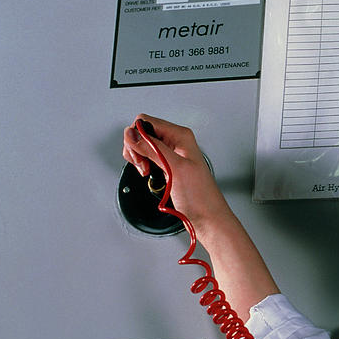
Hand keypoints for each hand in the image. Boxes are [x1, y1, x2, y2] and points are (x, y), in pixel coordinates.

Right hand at [123, 114, 278, 317]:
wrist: (207, 217)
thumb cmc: (199, 195)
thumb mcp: (173, 168)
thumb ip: (152, 148)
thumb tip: (132, 133)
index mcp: (181, 136)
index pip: (146, 121)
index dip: (136, 136)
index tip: (138, 153)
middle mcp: (176, 142)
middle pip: (142, 132)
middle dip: (135, 147)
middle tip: (142, 164)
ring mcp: (171, 154)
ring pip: (143, 145)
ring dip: (138, 157)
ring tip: (146, 170)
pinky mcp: (167, 165)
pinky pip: (148, 157)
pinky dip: (143, 165)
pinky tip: (149, 173)